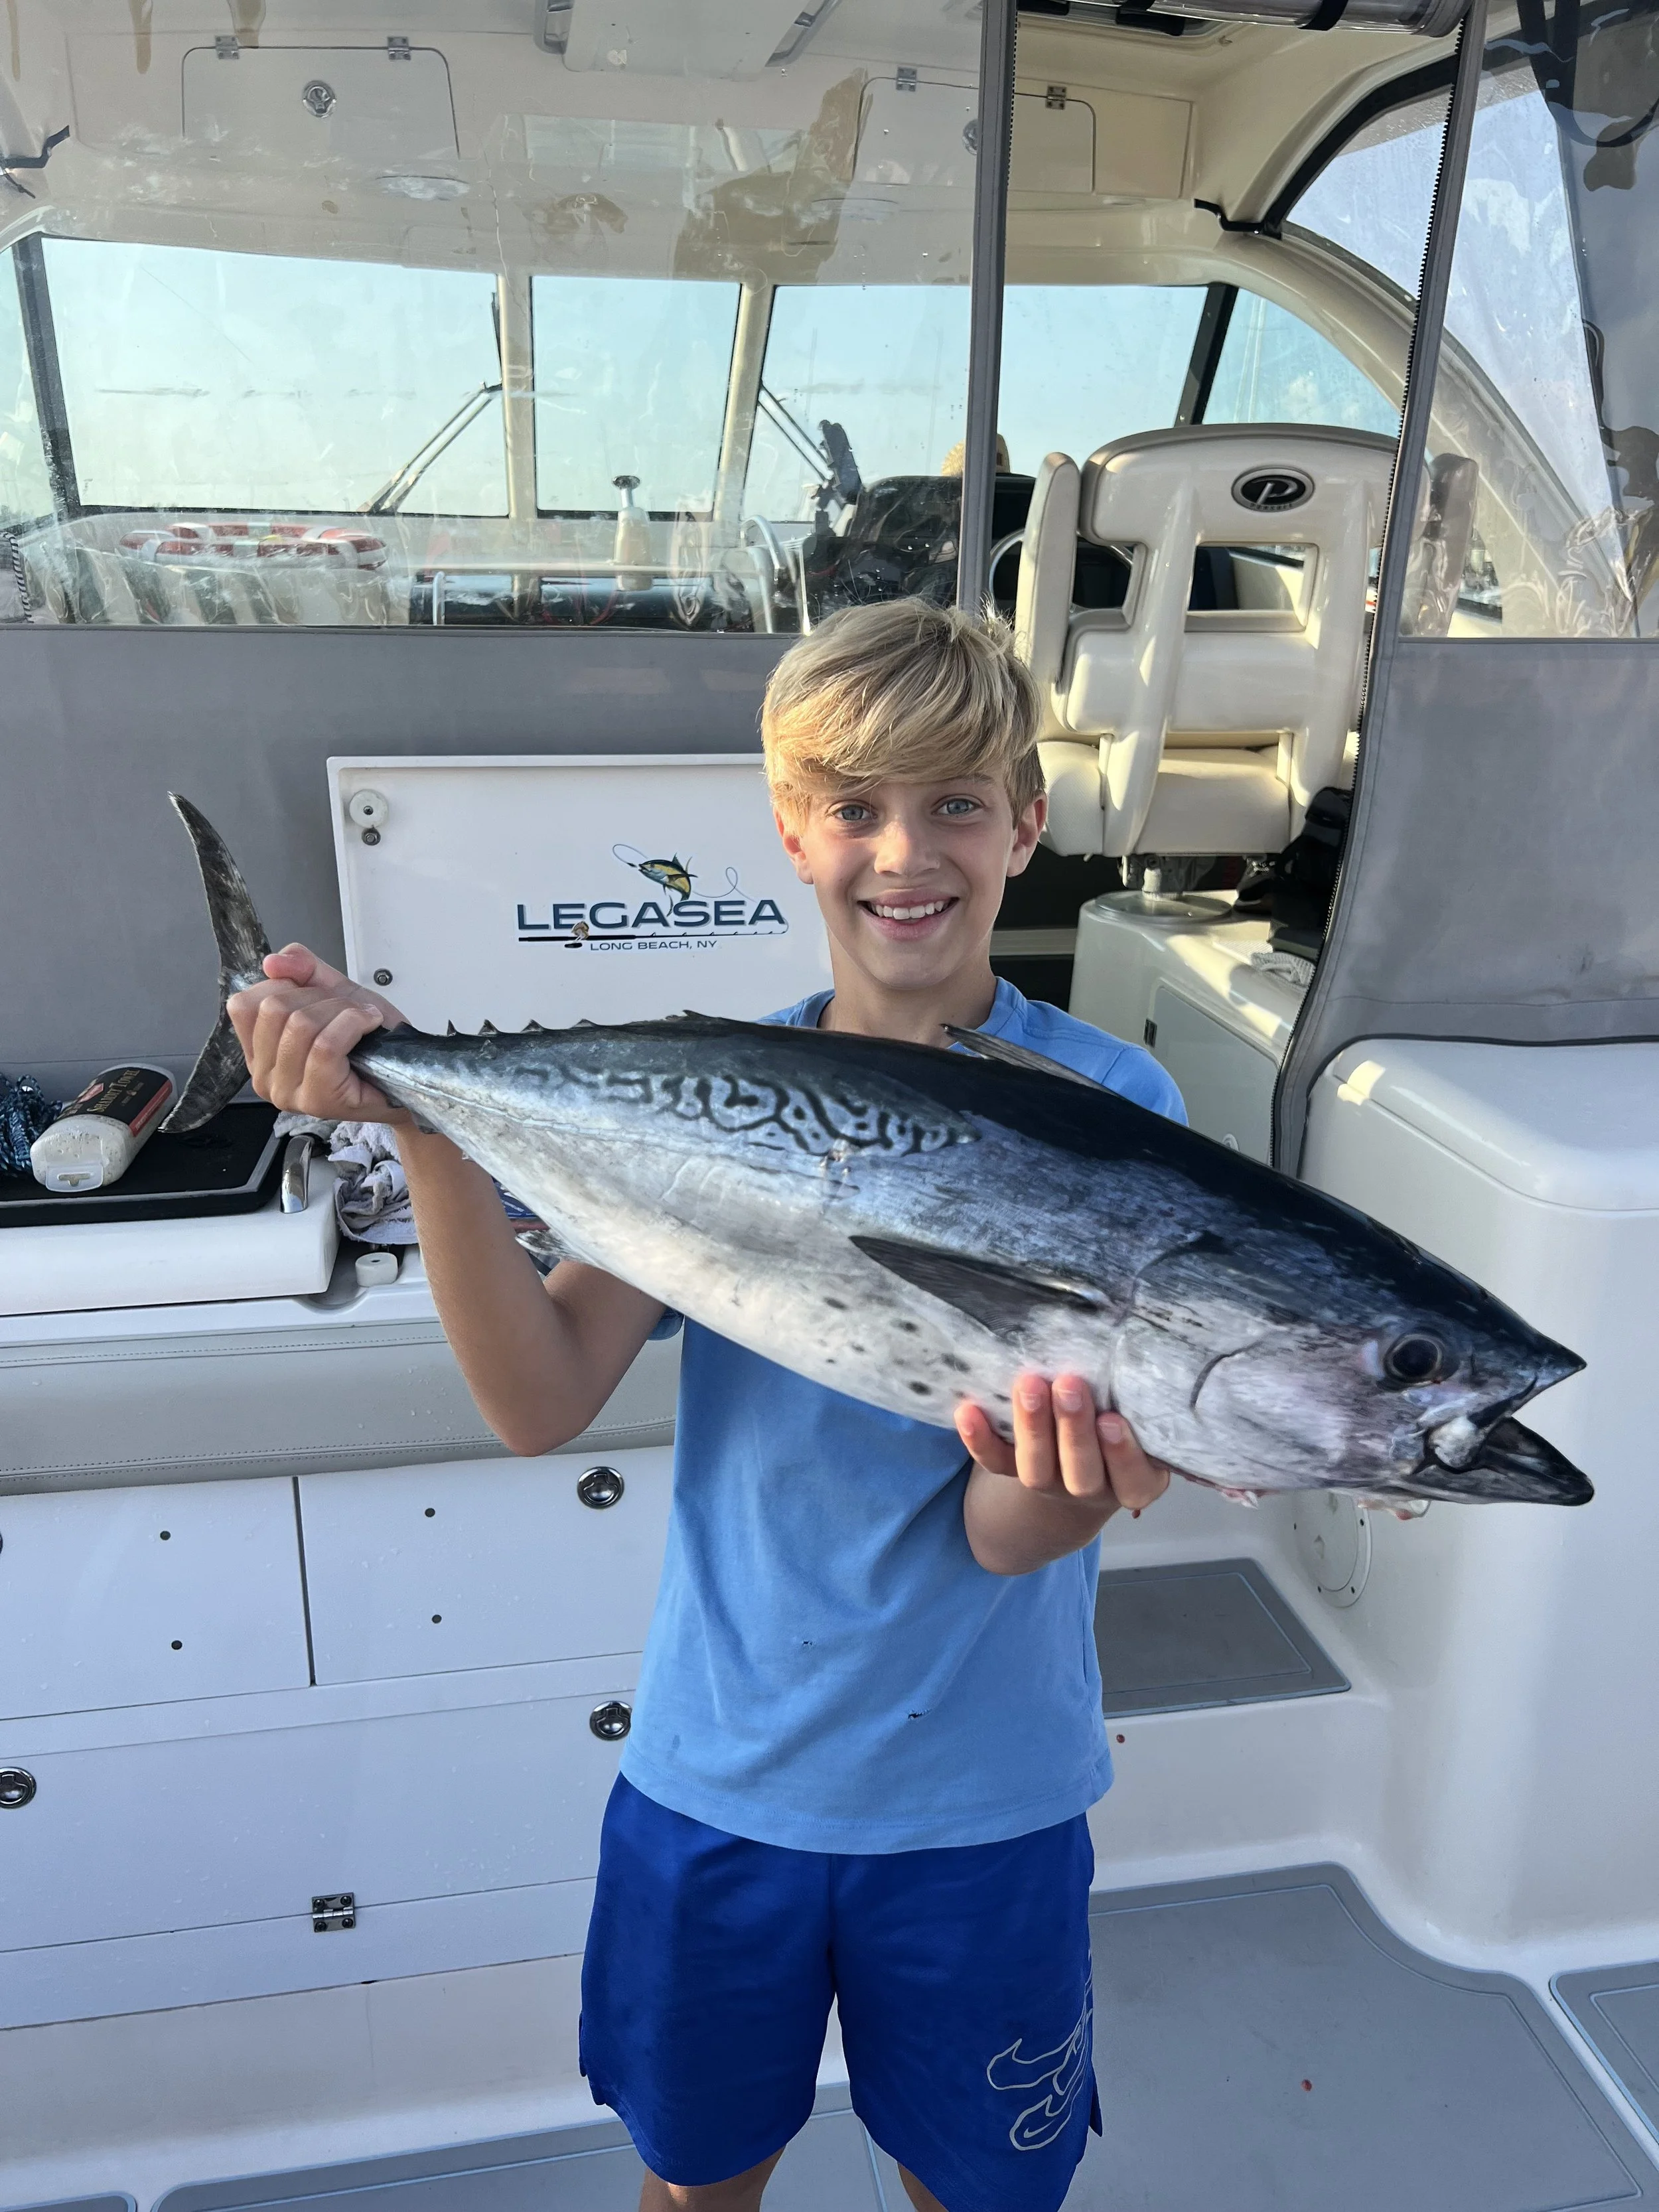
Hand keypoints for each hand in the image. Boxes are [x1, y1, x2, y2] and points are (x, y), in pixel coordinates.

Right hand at [228, 944, 409, 1124]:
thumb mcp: (332, 992)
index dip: (284, 984)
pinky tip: (370, 1025)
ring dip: (341, 1010)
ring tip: (363, 1018)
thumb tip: (272, 962)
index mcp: (257, 1051)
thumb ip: (302, 970)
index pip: (243, 1004)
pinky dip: (354, 1023)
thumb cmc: (368, 1040)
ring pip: (300, 1025)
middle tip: (347, 1009)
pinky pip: (325, 1045)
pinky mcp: (317, 1099)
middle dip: (319, 997)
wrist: (405, 1073)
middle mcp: (263, 1076)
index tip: (317, 994)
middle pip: (274, 1009)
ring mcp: (287, 1092)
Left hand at [956, 1373, 1170, 1518]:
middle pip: (1083, 1474)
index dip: (1123, 1454)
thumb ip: (1132, 1396)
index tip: (1112, 1420)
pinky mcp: (1015, 1473)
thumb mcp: (1139, 1414)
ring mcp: (1051, 1484)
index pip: (1134, 1480)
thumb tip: (1119, 1344)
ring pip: (1037, 1470)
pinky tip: (968, 1411)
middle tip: (1068, 1384)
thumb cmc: (1122, 1418)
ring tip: (1029, 1385)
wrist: (1081, 1454)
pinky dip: (980, 1440)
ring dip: (1031, 1427)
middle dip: (1073, 1429)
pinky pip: (995, 1463)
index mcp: (1135, 1480)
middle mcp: (1093, 1487)